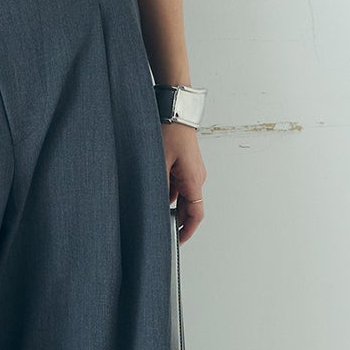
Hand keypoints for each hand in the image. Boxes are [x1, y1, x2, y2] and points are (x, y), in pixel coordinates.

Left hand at [163, 123, 204, 242]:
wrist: (175, 109)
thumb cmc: (170, 131)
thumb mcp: (159, 163)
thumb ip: (160, 187)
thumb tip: (157, 206)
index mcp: (193, 180)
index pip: (195, 214)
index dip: (187, 230)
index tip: (178, 240)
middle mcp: (196, 177)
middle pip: (188, 207)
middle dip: (176, 219)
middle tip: (160, 228)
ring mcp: (191, 169)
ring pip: (182, 195)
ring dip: (171, 204)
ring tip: (153, 209)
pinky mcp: (185, 163)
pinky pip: (179, 183)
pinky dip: (169, 191)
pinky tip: (153, 191)